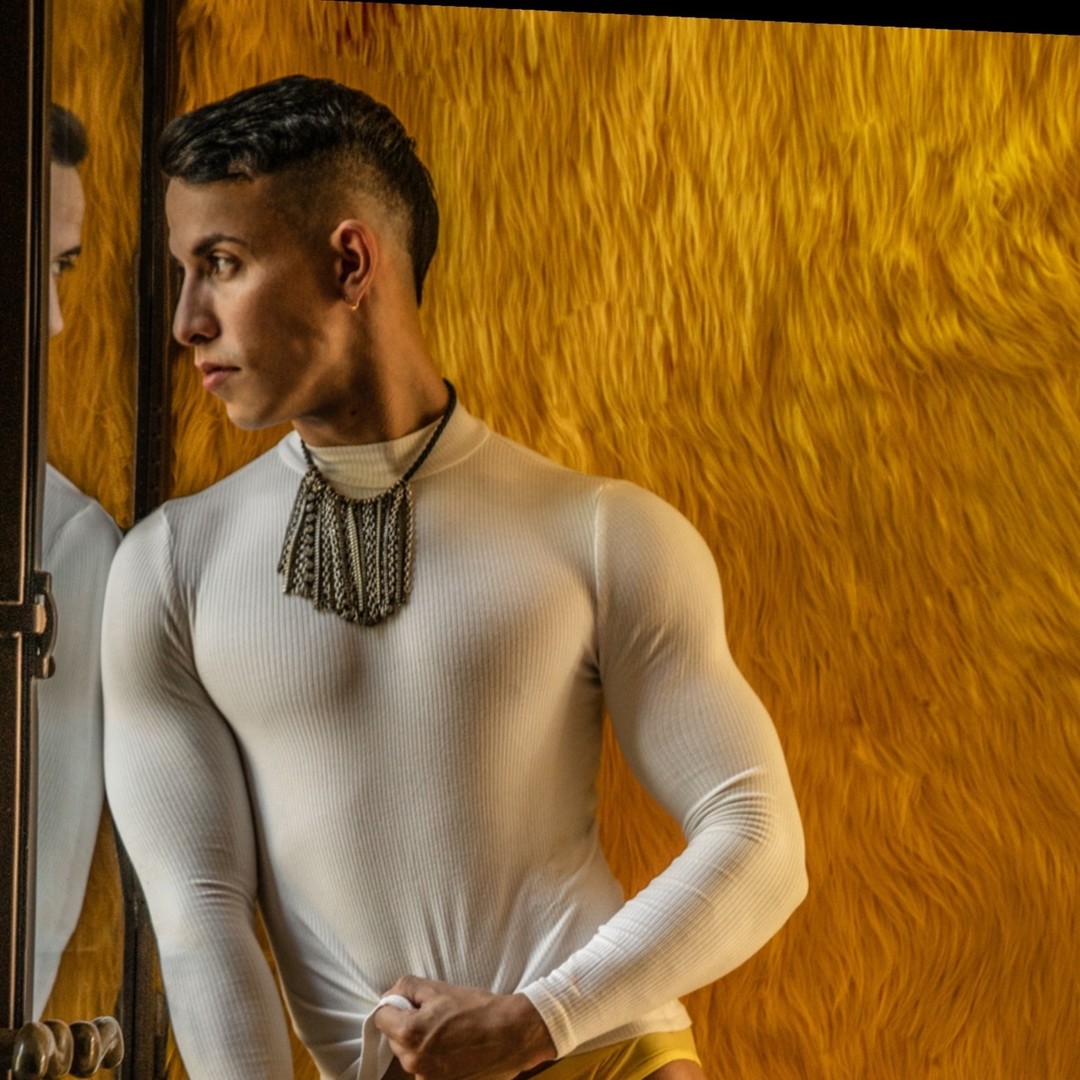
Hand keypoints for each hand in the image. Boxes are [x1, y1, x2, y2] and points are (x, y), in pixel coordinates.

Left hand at [372, 975, 555, 1078]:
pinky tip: (455, 1047)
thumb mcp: (439, 988)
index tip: (412, 1003)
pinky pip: (426, 1068)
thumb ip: (406, 987)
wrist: (511, 1034)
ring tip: (449, 1032)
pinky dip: (434, 1058)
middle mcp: (414, 1062)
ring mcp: (427, 1079)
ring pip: (410, 1055)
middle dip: (407, 1025)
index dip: (395, 1005)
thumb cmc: (477, 1009)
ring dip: (421, 1043)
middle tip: (436, 1014)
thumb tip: (390, 997)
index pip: (380, 1018)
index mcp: (409, 1033)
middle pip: (394, 1039)